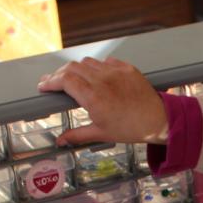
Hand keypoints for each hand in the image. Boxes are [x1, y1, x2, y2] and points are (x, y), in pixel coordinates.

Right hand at [37, 57, 167, 146]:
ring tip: (73, 79)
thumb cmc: (131, 128)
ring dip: (76, 69)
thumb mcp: (101, 133)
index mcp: (94, 97)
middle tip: (53, 82)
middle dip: (59, 74)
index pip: (64, 80)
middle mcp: (102, 80)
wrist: (158, 120)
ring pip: (87, 62)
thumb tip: (60, 140)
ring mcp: (115, 72)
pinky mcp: (126, 68)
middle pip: (72, 68)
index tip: (43, 86)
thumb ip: (77, 134)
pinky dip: (95, 67)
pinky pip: (105, 61)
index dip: (50, 81)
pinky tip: (95, 76)